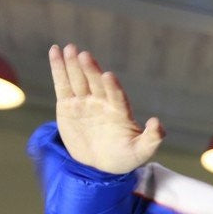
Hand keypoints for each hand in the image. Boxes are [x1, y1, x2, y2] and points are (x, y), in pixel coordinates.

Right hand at [49, 44, 164, 173]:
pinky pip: (62, 85)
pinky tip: (55, 51)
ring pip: (79, 80)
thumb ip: (152, 139)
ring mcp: (85, 102)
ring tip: (70, 49)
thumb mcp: (141, 152)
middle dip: (91, 70)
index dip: (113, 87)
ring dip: (73, 64)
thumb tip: (157, 122)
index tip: (108, 76)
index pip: (117, 97)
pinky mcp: (67, 105)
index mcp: (120, 111)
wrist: (100, 165)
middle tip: (84, 55)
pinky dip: (58, 69)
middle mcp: (103, 102)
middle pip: (96, 84)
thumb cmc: (124, 157)